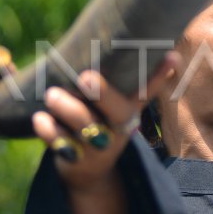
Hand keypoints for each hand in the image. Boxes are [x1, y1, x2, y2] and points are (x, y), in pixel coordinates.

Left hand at [32, 53, 178, 190]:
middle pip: (117, 111)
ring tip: (51, 95)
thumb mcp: (112, 109)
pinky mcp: (77, 159)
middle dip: (103, 93)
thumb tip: (112, 40)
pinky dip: (48, 130)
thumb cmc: (99, 126)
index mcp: (129, 112)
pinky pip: (61, 143)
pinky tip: (40, 119)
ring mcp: (99, 146)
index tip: (172, 56)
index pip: (146, 91)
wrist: (89, 173)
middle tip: (85, 76)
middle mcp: (118, 129)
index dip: (160, 75)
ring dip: (68, 108)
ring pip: (85, 125)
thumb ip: (112, 83)